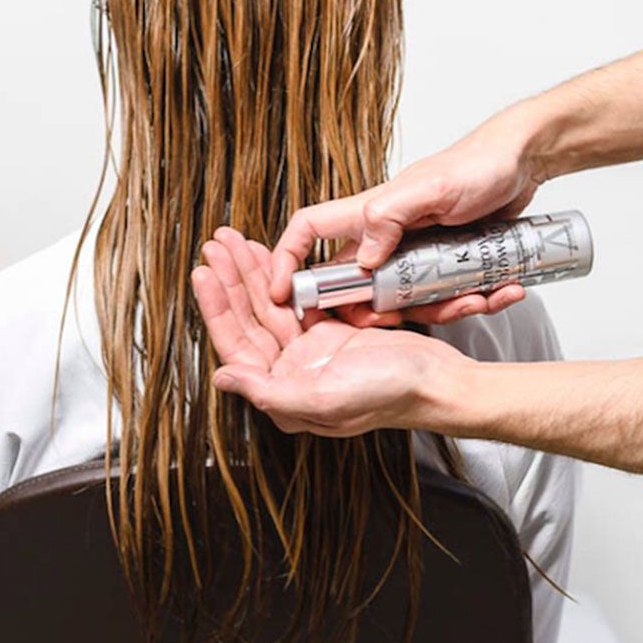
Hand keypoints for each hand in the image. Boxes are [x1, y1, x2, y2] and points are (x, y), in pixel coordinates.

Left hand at [191, 227, 473, 437]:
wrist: (439, 383)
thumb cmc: (390, 396)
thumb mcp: (325, 400)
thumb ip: (268, 392)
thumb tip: (222, 377)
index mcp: (282, 393)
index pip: (236, 344)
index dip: (217, 307)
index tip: (204, 272)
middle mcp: (290, 374)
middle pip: (249, 319)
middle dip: (231, 280)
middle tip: (215, 244)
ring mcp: (311, 353)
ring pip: (270, 305)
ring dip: (252, 273)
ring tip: (233, 242)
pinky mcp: (332, 334)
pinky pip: (297, 300)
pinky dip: (283, 276)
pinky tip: (268, 255)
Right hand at [268, 108, 542, 321]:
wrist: (524, 162)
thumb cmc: (478, 163)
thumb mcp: (434, 188)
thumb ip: (391, 215)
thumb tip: (362, 258)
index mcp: (369, 213)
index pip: (309, 231)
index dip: (288, 260)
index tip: (282, 295)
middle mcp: (385, 236)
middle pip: (356, 285)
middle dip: (377, 312)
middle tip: (405, 322)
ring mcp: (413, 253)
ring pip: (406, 299)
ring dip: (440, 309)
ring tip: (479, 299)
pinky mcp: (443, 264)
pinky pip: (445, 297)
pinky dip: (473, 300)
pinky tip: (503, 291)